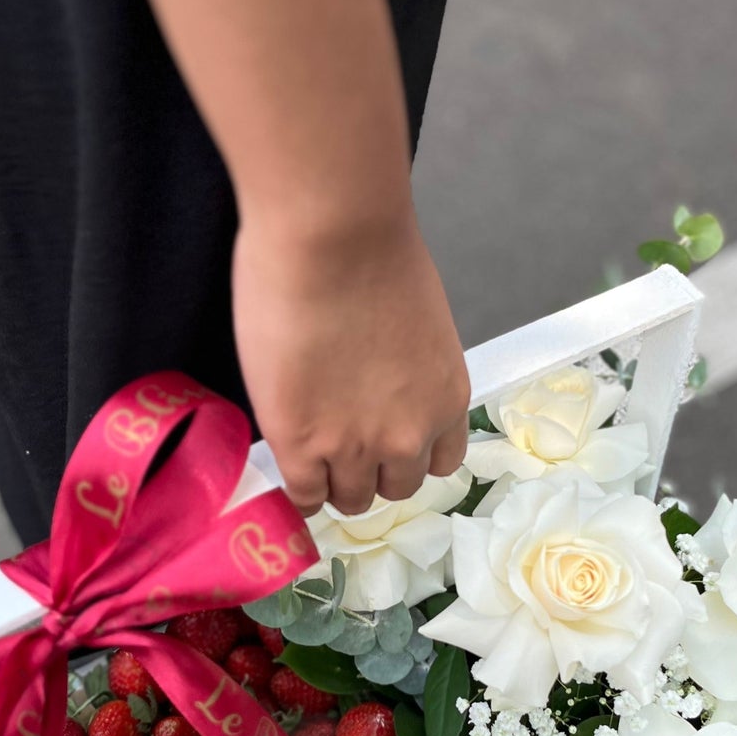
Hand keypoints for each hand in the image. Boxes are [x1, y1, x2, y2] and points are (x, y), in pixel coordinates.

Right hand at [232, 207, 469, 515]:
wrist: (331, 237)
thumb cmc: (374, 253)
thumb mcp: (419, 326)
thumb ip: (407, 371)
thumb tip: (378, 380)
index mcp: (447, 400)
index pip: (438, 462)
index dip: (406, 454)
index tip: (385, 444)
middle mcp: (410, 436)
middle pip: (395, 487)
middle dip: (371, 470)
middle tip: (341, 445)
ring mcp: (355, 448)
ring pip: (351, 499)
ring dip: (333, 481)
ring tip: (311, 456)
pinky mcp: (302, 447)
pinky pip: (305, 496)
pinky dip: (299, 490)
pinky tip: (289, 466)